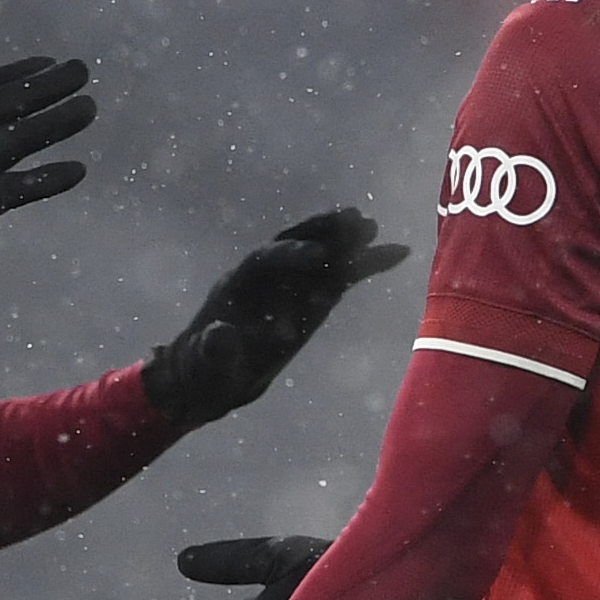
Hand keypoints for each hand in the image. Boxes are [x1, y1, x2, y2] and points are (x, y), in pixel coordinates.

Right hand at [0, 57, 94, 315]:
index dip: (18, 71)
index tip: (49, 61)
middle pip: (5, 103)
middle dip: (46, 85)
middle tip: (82, 70)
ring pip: (18, 138)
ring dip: (57, 122)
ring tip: (90, 108)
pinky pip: (20, 188)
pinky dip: (50, 179)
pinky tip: (79, 170)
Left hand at [140, 209, 408, 426]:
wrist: (211, 377)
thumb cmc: (203, 371)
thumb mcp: (206, 366)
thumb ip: (214, 350)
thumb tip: (220, 334)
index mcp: (237, 286)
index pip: (265, 260)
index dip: (290, 255)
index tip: (317, 256)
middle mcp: (265, 278)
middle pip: (294, 243)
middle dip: (320, 232)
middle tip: (352, 222)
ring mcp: (290, 286)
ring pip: (320, 255)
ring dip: (344, 240)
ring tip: (372, 228)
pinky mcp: (311, 299)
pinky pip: (340, 277)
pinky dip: (365, 265)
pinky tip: (396, 253)